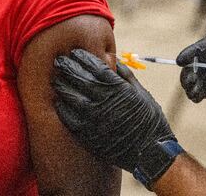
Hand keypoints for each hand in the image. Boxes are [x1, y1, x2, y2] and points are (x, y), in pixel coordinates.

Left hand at [52, 49, 174, 173]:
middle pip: (79, 78)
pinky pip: (70, 119)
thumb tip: (113, 60)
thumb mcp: (141, 93)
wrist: (150, 153)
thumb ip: (125, 75)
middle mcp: (104, 101)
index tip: (75, 52)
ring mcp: (95, 119)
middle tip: (58, 60)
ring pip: (71, 97)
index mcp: (118, 88)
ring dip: (62, 85)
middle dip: (68, 67)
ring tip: (55, 79)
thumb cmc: (149, 120)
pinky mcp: (89, 135)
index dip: (83, 57)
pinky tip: (59, 101)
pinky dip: (63, 108)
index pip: (95, 67)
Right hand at [176, 36, 205, 108]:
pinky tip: (196, 98)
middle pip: (195, 62)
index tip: (180, 61)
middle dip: (188, 71)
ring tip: (194, 93)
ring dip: (190, 84)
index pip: (204, 46)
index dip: (190, 52)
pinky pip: (199, 91)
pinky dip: (194, 94)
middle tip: (189, 83)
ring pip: (194, 77)